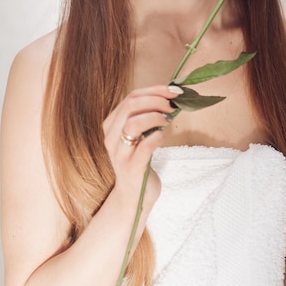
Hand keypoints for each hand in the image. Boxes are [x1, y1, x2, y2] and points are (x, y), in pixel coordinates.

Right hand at [102, 85, 181, 209]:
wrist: (134, 195)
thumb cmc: (140, 161)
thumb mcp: (139, 135)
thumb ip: (147, 116)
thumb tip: (171, 97)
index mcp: (112, 125)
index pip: (131, 97)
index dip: (155, 90)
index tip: (174, 91)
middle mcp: (111, 137)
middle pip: (131, 105)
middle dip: (156, 101)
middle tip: (173, 106)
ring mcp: (120, 153)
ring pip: (133, 123)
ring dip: (156, 116)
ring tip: (168, 120)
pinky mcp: (131, 168)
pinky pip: (144, 147)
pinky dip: (156, 137)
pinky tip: (163, 135)